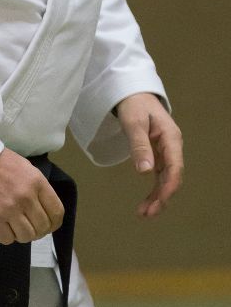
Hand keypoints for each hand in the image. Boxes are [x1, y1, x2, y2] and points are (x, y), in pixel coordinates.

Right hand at [0, 148, 63, 244]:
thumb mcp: (26, 168)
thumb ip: (37, 188)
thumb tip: (43, 210)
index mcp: (37, 182)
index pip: (56, 212)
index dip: (54, 223)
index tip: (48, 226)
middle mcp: (26, 197)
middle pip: (42, 227)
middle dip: (38, 231)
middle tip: (29, 227)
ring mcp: (9, 209)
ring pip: (26, 236)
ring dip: (22, 235)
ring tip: (14, 227)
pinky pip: (7, 239)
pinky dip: (6, 236)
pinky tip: (2, 226)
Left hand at [116, 92, 183, 217]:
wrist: (132, 92)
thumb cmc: (134, 104)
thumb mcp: (134, 123)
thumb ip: (139, 146)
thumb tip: (145, 172)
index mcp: (171, 138)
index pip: (175, 168)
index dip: (168, 188)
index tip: (158, 203)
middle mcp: (172, 146)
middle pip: (172, 177)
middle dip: (161, 197)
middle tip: (146, 214)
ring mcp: (166, 150)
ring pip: (166, 178)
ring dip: (157, 196)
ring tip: (144, 213)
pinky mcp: (158, 153)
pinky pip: (159, 174)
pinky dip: (154, 188)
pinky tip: (147, 201)